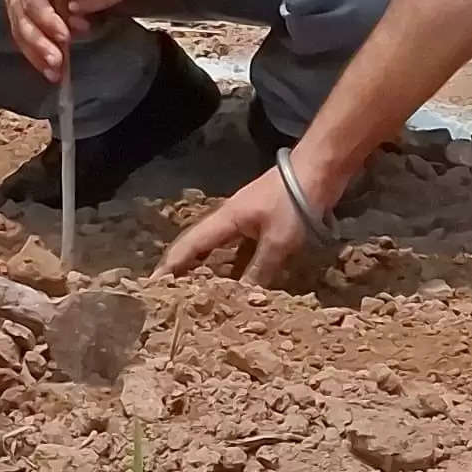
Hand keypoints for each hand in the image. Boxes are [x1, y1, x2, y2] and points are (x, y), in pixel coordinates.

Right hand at [1, 0, 87, 81]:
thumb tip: (78, 23)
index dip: (47, 18)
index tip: (65, 36)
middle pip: (23, 16)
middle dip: (40, 42)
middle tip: (57, 62)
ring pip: (19, 30)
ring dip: (37, 54)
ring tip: (54, 72)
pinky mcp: (15, 14)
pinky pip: (21, 38)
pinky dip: (35, 56)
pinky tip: (48, 70)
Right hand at [157, 153, 330, 286]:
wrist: (319, 170)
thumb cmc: (293, 202)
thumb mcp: (277, 241)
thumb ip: (259, 271)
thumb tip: (240, 301)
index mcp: (224, 220)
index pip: (188, 246)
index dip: (170, 266)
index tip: (152, 286)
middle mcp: (229, 220)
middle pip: (198, 247)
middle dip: (181, 269)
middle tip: (169, 294)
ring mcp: (247, 222)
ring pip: (219, 250)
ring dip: (208, 269)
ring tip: (197, 294)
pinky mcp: (264, 225)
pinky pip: (241, 251)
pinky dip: (234, 267)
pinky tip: (237, 284)